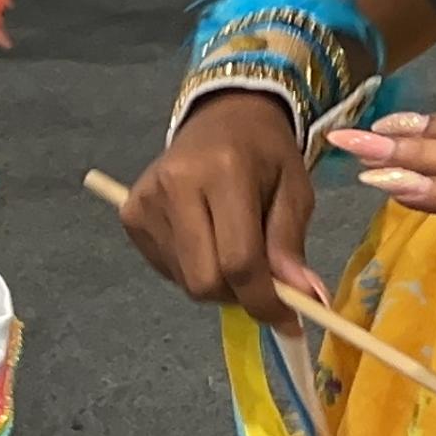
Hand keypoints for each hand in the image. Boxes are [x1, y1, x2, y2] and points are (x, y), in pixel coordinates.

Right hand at [121, 91, 327, 322]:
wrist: (222, 116)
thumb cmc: (266, 153)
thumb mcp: (295, 191)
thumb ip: (291, 246)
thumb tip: (303, 301)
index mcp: (224, 170)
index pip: (239, 260)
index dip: (264, 300)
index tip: (289, 320)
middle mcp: (176, 184)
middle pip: (204, 281)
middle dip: (238, 296)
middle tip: (261, 283)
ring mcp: (146, 200)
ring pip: (185, 282)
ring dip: (217, 283)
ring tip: (233, 247)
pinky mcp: (131, 214)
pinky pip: (167, 270)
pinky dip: (194, 270)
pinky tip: (206, 239)